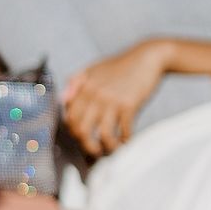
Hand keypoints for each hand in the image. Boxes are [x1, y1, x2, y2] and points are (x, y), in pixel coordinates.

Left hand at [63, 41, 167, 156]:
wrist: (146, 58)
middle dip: (86, 145)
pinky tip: (126, 142)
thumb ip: (76, 83)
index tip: (81, 137)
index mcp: (83, 86)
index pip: (69, 116)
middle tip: (94, 151)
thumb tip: (64, 101)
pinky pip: (124, 131)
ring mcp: (112, 100)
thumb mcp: (93, 69)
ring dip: (107, 148)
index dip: (73, 131)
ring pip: (103, 134)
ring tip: (111, 150)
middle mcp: (94, 94)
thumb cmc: (119, 65)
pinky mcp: (129, 105)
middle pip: (82, 129)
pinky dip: (125, 140)